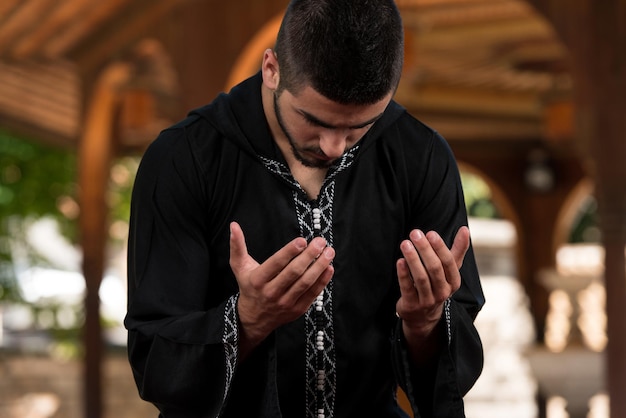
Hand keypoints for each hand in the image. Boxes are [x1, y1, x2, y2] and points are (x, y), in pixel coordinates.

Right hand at [229, 222, 334, 356]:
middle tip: (321, 242)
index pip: (276, 264)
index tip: (302, 240)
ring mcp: (285, 303)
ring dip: (319, 267)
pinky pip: (312, 294)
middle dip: (309, 256)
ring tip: (329, 252)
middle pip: (293, 273)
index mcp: (258, 280)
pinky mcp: (297, 310)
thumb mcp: (239, 267)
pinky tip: (329, 268)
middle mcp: (271, 293)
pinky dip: (322, 281)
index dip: (289, 252)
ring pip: (305, 283)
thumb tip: (234, 225)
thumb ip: (237, 246)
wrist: (254, 318)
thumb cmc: (249, 286)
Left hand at [395, 227, 469, 342]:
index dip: (440, 247)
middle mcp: (443, 292)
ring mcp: (427, 300)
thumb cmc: (437, 285)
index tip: (430, 233)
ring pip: (421, 278)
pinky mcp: (412, 305)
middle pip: (434, 268)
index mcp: (453, 281)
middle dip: (425, 249)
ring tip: (405, 243)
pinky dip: (403, 274)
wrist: (423, 317)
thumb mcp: (449, 270)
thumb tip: (465, 229)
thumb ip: (458, 250)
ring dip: (413, 259)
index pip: (448, 263)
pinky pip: (407, 288)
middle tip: (415, 233)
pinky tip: (399, 261)